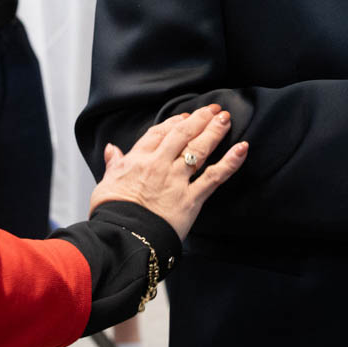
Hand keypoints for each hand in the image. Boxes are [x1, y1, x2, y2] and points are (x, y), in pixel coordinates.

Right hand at [90, 103, 248, 239]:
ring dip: (214, 131)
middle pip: (182, 134)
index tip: (185, 116)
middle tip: (213, 109)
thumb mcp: (105, 184)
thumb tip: (111, 149)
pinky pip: (215, 176)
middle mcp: (160, 164)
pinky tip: (242, 148)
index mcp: (138, 160)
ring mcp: (177, 180)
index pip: (159, 133)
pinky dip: (230, 162)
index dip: (174, 122)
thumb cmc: (111, 213)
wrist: (121, 237)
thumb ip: (112, 164)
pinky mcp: (191, 198)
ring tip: (225, 119)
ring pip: (199, 149)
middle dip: (200, 119)